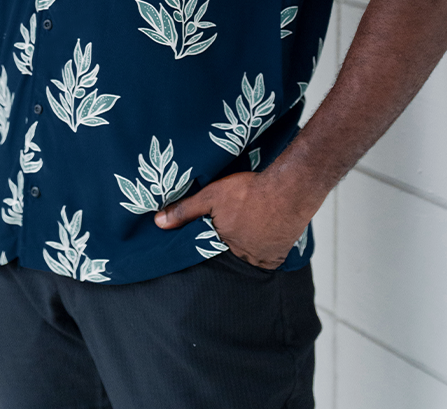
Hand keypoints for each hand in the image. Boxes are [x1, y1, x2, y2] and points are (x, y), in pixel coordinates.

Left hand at [154, 171, 311, 269]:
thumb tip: (159, 222)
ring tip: (253, 224)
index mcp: (223, 243)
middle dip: (233, 238)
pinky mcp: (279, 254)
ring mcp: (262, 257)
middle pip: (232, 250)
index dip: (215, 234)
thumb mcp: (211, 195)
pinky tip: (266, 231)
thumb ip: (185, 210)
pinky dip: (266, 247)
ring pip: (250, 253)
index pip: (212, 245)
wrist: (288, 190)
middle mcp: (242, 255)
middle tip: (239, 221)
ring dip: (250, 242)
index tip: (219, 225)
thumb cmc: (250, 191)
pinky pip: (269, 256)